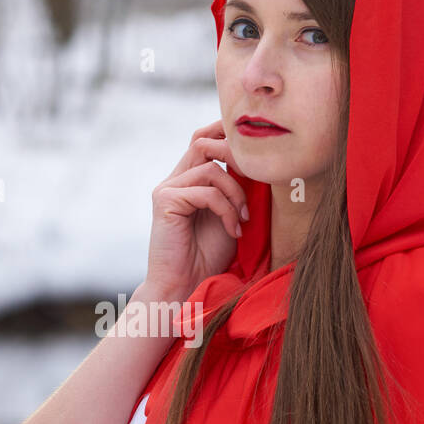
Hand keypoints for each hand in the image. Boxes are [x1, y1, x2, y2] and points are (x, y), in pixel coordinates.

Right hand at [143, 119, 247, 303]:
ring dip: (235, 192)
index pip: (204, 141)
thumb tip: (258, 163)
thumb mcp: (230, 214)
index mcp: (187, 180)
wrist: (185, 286)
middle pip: (202, 141)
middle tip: (257, 176)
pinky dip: (226, 209)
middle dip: (234, 154)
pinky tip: (233, 230)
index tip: (256, 153)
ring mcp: (167, 189)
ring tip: (243, 218)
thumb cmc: (208, 256)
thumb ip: (236, 188)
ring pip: (210, 168)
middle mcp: (174, 180)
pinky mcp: (165, 201)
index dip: (227, 136)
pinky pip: (205, 192)